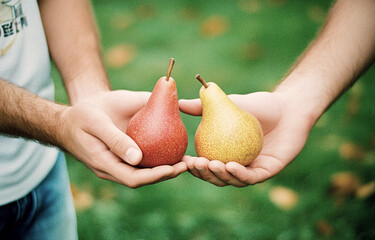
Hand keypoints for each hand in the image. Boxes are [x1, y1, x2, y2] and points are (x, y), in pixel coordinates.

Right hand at [59, 90, 186, 187]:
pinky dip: (158, 155)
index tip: (175, 168)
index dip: (155, 176)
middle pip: (143, 178)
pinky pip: (143, 158)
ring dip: (166, 167)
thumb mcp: (97, 123)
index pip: (133, 178)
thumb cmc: (82, 115)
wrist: (73, 115)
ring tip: (186, 158)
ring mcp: (118, 162)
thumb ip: (116, 140)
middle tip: (188, 163)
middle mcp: (113, 168)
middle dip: (167, 174)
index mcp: (104, 164)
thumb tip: (138, 158)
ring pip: (144, 170)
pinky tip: (173, 147)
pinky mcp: (123, 153)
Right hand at [179, 91, 313, 186]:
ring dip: (219, 176)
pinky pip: (252, 177)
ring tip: (211, 164)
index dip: (194, 166)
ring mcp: (252, 170)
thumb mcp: (228, 104)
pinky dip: (239, 174)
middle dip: (203, 174)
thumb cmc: (259, 105)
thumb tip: (178, 103)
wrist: (289, 107)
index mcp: (226, 153)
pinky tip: (230, 165)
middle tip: (195, 164)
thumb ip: (204, 106)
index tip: (183, 159)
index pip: (206, 164)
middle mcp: (238, 164)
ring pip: (232, 181)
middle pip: (216, 176)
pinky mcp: (268, 172)